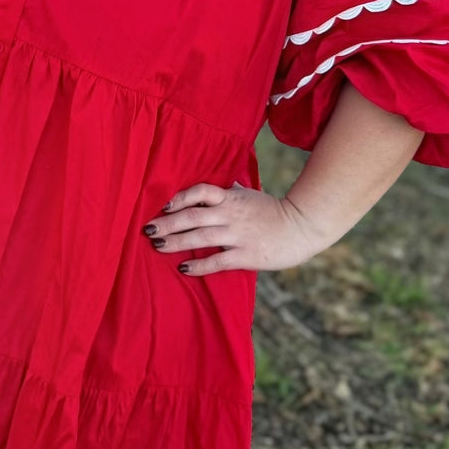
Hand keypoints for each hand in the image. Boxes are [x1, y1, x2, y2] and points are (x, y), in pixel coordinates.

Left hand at [143, 183, 332, 275]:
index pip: (201, 191)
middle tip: (147, 229)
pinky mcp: (245, 255)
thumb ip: (232, 190)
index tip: (164, 205)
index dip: (180, 197)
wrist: (302, 227)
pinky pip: (216, 260)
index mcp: (231, 198)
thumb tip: (221, 182)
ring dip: (175, 242)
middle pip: (192, 216)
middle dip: (167, 223)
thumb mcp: (250, 194)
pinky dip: (198, 265)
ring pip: (199, 237)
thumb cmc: (273, 210)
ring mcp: (237, 235)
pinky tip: (183, 267)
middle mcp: (230, 214)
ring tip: (157, 246)